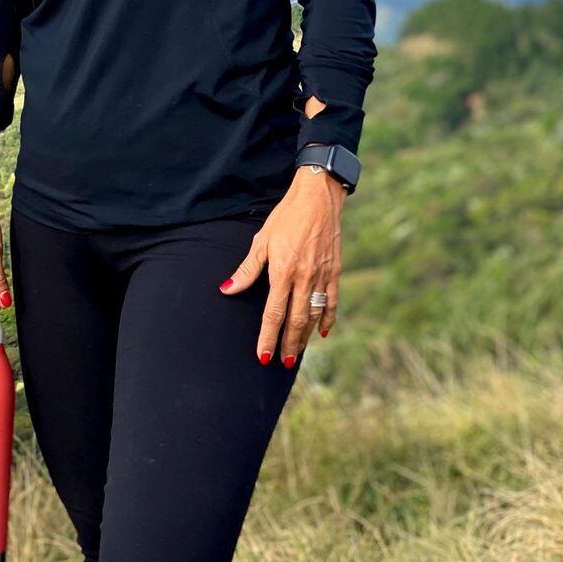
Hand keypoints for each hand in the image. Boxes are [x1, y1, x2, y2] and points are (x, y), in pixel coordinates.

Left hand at [217, 168, 344, 364]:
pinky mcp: (334, 271)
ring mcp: (322, 276)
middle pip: (295, 320)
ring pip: (314, 315)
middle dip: (287, 344)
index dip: (268, 336)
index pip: (274, 312)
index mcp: (283, 271)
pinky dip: (327, 319)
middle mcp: (304, 277)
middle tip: (281, 363)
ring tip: (296, 353)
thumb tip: (227, 290)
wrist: (318, 198)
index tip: (264, 356)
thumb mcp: (262, 240)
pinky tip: (321, 332)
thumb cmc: (286, 217)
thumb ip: (247, 270)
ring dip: (304, 336)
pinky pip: (331, 302)